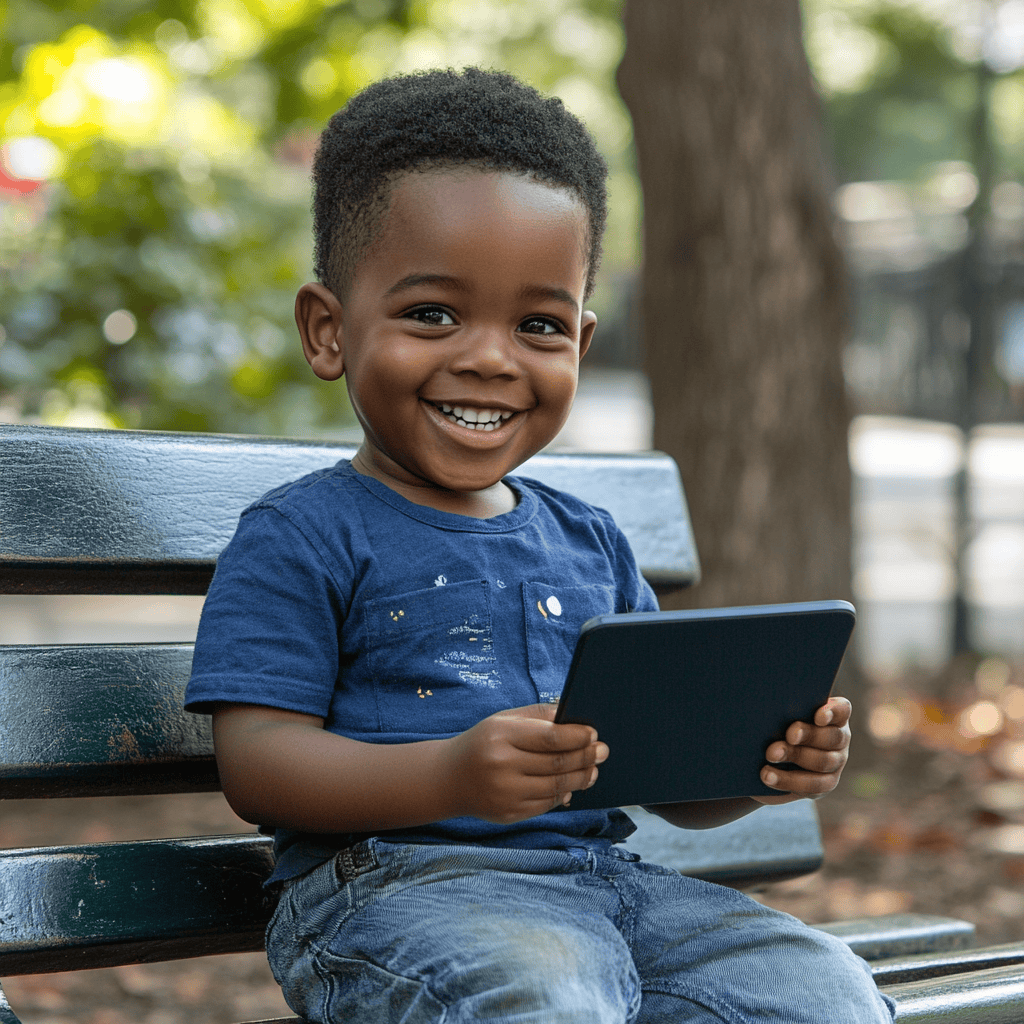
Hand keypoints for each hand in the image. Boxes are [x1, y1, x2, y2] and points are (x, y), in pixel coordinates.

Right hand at [441, 704, 607, 823]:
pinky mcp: (508, 815)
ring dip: (581, 778)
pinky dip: (562, 795)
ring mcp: (505, 794)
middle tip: (602, 751)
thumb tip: (576, 720)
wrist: (449, 778)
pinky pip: (545, 805)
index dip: (577, 737)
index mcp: (501, 736)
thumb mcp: (504, 720)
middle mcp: (502, 766)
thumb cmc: (484, 742)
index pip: (550, 738)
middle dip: (586, 757)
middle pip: (557, 764)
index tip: (593, 733)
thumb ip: (539, 716)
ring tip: (592, 770)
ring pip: (556, 788)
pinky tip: (571, 786)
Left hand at [754, 696, 850, 804]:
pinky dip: (788, 780)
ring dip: (794, 757)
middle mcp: (840, 738)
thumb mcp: (779, 715)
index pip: (841, 710)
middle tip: (789, 735)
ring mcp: (835, 763)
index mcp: (833, 716)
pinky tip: (768, 776)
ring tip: (771, 755)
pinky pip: (812, 785)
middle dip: (809, 735)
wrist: (765, 760)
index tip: (818, 716)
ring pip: (823, 761)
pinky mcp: (825, 784)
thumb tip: (767, 704)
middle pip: (832, 737)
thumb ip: (781, 709)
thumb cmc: (774, 726)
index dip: (832, 712)